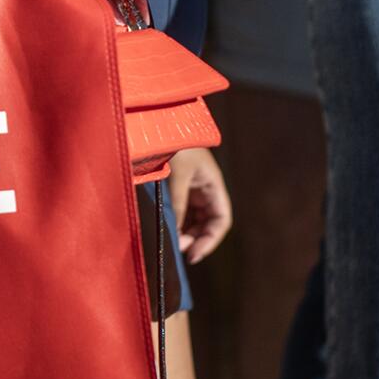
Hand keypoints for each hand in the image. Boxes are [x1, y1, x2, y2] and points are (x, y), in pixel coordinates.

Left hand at [169, 147, 232, 264]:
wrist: (158, 123)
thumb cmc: (173, 144)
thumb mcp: (176, 176)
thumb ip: (177, 204)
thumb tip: (176, 234)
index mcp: (212, 185)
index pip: (221, 220)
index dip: (210, 240)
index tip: (193, 255)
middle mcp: (204, 189)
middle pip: (206, 223)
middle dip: (194, 239)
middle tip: (176, 250)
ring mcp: (190, 189)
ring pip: (192, 220)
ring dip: (183, 233)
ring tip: (170, 242)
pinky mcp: (175, 188)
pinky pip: (179, 211)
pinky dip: (174, 223)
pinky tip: (165, 230)